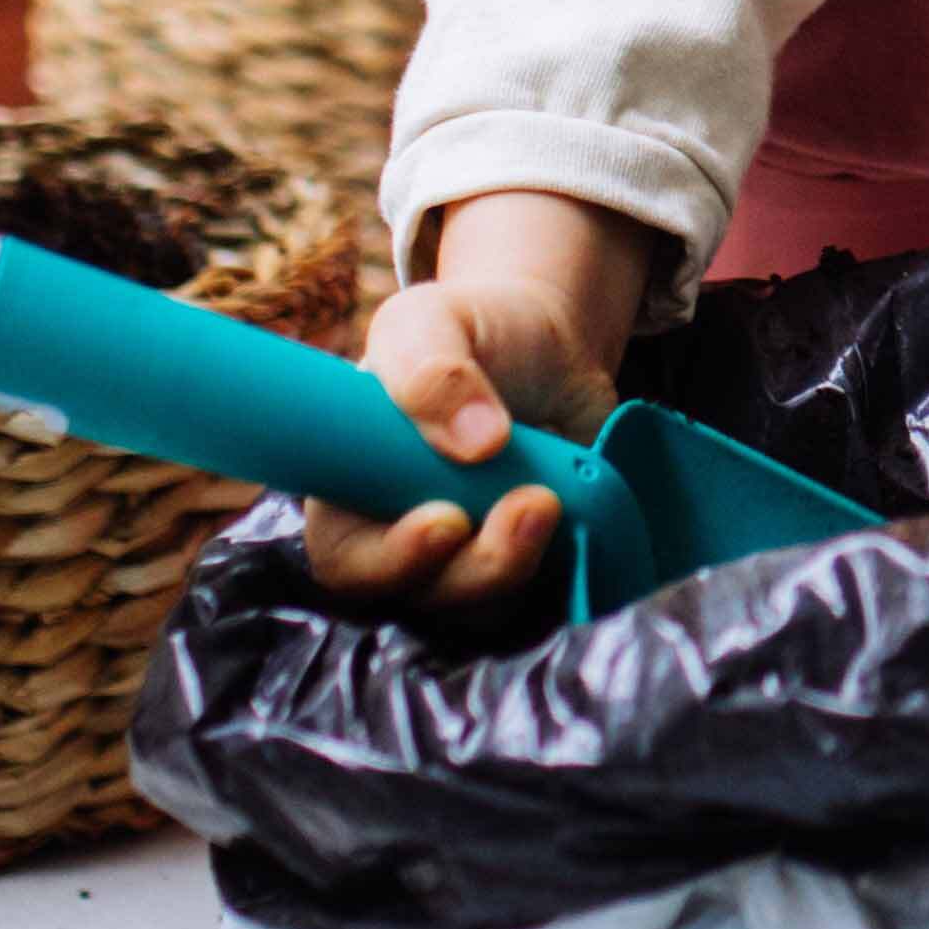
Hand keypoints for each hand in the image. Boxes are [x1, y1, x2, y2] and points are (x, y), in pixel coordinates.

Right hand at [312, 190, 660, 622]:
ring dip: (524, 566)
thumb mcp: (432, 321)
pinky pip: (548, 596)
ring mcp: (473, 558)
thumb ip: (432, 370)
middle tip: (531, 503)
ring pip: (488, 607)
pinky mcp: (536, 562)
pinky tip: (582, 508)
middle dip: (478, 567)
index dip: (387, 560)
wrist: (550, 342)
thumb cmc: (470, 330)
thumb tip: (478, 440)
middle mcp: (406, 538)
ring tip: (555, 496)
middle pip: (424, 596)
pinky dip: (570, 566)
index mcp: (354, 491)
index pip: (345, 558)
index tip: (445, 521)